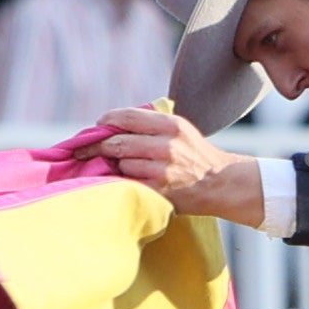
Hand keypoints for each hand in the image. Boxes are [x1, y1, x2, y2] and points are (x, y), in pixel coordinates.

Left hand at [84, 104, 264, 224]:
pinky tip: (128, 182)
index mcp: (171, 125)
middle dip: (99, 147)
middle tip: (87, 150)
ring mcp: (163, 170)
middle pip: (117, 142)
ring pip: (122, 164)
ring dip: (118, 167)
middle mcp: (167, 146)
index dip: (105, 121)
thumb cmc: (194, 155)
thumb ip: (149, 124)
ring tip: (126, 168)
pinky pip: (128, 183)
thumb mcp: (180, 129)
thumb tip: (108, 125)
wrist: (221, 184)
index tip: (97, 127)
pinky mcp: (160, 191)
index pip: (126, 117)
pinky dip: (123, 182)